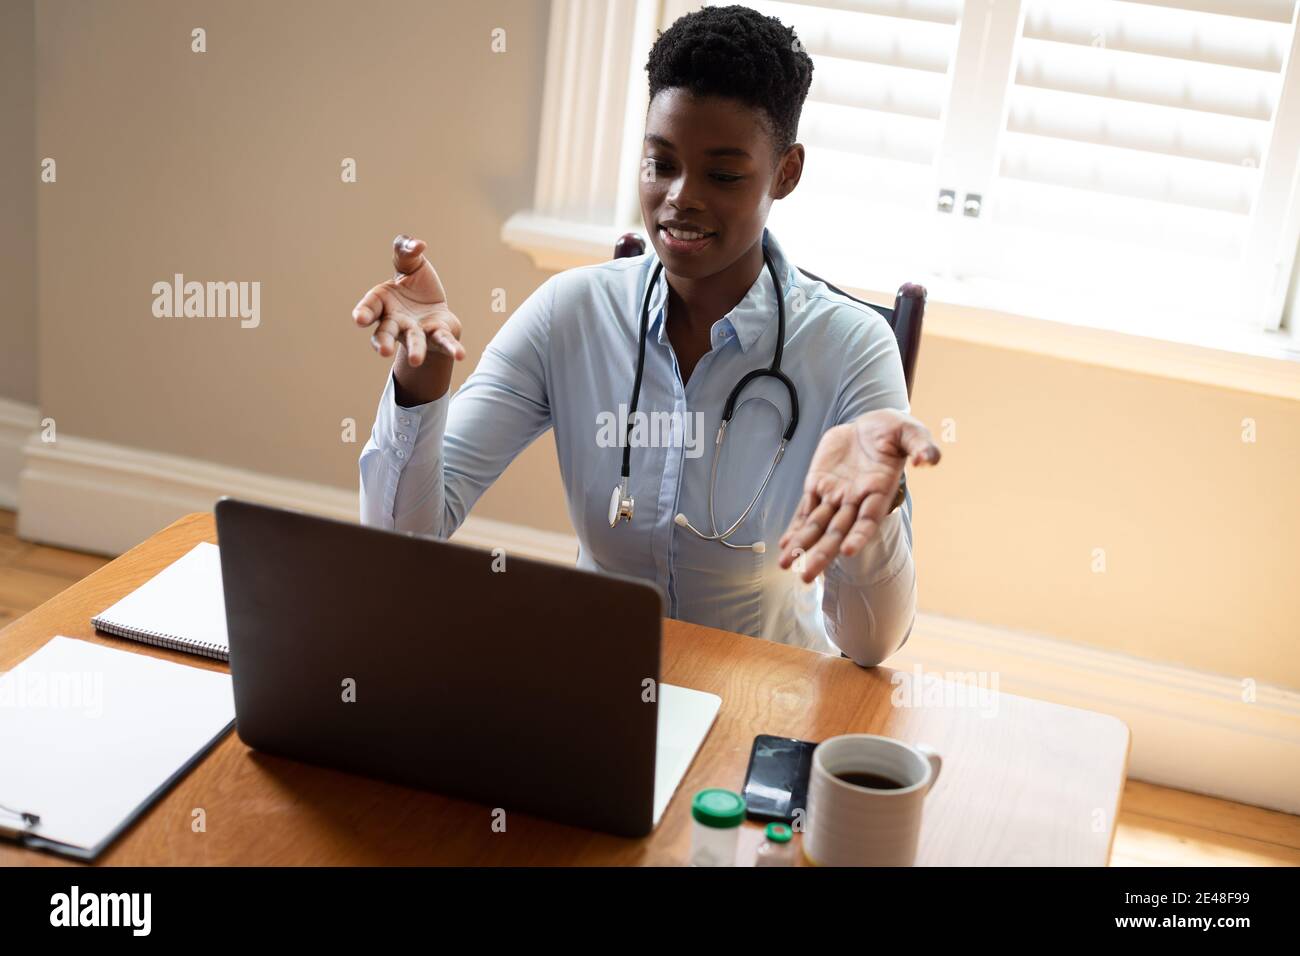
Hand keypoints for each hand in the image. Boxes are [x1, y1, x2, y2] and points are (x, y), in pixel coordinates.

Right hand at [351, 235, 465, 367]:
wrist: (434, 305)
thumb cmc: (415, 285)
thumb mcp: (409, 264)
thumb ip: (406, 251)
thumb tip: (418, 245)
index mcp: (383, 302)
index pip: (369, 308)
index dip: (363, 313)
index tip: (359, 319)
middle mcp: (396, 321)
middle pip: (386, 332)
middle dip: (383, 341)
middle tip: (383, 351)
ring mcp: (416, 331)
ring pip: (414, 341)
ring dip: (415, 350)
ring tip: (416, 359)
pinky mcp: (437, 335)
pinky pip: (444, 342)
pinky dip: (452, 348)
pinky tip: (460, 355)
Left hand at [778, 409, 940, 582]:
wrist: (870, 425)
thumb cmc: (894, 431)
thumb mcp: (911, 432)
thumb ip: (921, 446)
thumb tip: (927, 460)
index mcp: (878, 490)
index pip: (868, 519)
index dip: (859, 535)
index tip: (848, 551)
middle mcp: (855, 499)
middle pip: (837, 532)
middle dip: (821, 553)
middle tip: (807, 576)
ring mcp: (835, 494)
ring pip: (817, 525)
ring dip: (802, 545)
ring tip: (784, 565)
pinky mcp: (818, 485)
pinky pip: (805, 510)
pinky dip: (795, 527)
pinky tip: (785, 545)